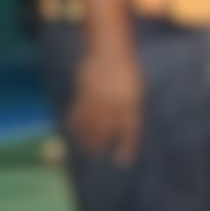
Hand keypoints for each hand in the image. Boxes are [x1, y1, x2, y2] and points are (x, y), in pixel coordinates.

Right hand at [68, 28, 141, 160]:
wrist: (110, 50)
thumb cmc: (126, 72)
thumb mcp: (134, 89)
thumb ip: (129, 109)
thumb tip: (124, 129)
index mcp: (131, 100)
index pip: (130, 128)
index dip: (127, 145)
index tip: (123, 160)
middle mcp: (115, 100)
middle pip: (108, 129)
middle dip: (103, 143)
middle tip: (100, 153)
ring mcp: (98, 96)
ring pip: (91, 123)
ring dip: (88, 138)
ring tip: (88, 147)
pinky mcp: (84, 91)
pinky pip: (78, 112)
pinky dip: (76, 124)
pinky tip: (75, 132)